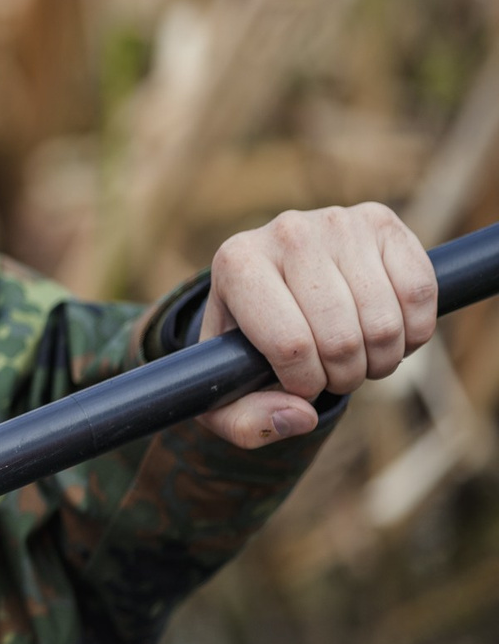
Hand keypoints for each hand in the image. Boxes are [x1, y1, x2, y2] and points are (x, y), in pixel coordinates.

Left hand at [197, 203, 436, 448]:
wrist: (275, 285)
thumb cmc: (247, 342)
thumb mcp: (224, 390)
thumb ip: (244, 422)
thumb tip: (301, 415)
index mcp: (236, 264)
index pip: (290, 345)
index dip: (306, 382)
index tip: (300, 385)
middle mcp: (284, 232)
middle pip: (341, 337)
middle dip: (343, 376)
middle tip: (334, 376)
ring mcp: (336, 222)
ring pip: (384, 321)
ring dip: (380, 359)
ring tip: (358, 357)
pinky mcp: (381, 222)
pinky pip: (419, 293)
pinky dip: (413, 332)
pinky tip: (388, 335)